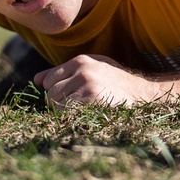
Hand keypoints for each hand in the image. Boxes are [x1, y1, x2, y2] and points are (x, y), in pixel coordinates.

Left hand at [34, 54, 160, 108]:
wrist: (144, 95)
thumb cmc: (116, 84)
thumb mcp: (93, 69)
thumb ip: (64, 72)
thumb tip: (36, 79)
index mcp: (81, 61)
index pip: (48, 80)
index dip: (56, 92)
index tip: (71, 98)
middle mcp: (82, 71)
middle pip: (50, 94)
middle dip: (59, 104)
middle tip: (79, 107)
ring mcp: (87, 86)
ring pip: (56, 105)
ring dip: (65, 113)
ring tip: (84, 111)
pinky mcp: (92, 101)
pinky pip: (67, 114)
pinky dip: (72, 119)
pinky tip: (88, 116)